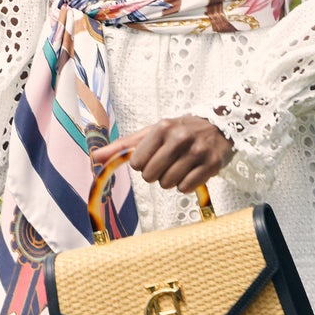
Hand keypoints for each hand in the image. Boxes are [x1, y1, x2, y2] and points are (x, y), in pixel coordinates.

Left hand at [91, 116, 233, 191]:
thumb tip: (95, 157)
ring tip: (180, 167)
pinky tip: (191, 172)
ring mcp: (198, 151)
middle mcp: (180, 138)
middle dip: (156, 175)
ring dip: (171, 181)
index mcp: (162, 128)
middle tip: (166, 164)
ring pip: (169, 184)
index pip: (137, 163)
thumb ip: (123, 146)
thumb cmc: (179, 131)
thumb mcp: (151, 133)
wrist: (219, 125)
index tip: (153, 157)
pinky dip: (185, 185)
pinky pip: (186, 188)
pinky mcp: (212, 165)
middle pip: (152, 176)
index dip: (143, 165)